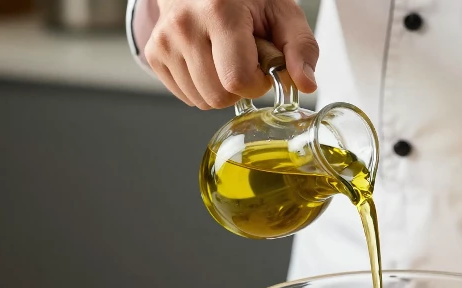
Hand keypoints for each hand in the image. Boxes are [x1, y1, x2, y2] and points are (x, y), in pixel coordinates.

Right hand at [146, 0, 318, 108]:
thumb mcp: (283, 12)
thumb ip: (301, 48)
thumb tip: (306, 84)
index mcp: (219, 13)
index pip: (238, 80)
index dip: (258, 83)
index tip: (262, 65)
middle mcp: (185, 26)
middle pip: (218, 97)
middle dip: (240, 88)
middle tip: (244, 59)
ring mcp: (165, 41)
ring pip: (202, 101)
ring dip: (222, 89)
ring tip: (226, 57)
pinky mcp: (154, 53)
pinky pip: (187, 96)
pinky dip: (203, 87)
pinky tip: (210, 61)